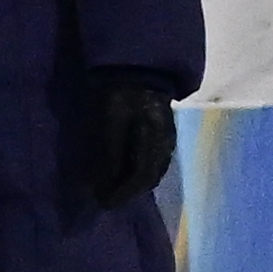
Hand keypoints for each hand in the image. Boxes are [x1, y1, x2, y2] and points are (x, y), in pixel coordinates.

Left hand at [66, 71, 177, 209]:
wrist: (139, 69)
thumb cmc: (120, 93)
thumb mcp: (110, 119)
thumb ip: (110, 150)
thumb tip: (105, 180)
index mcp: (155, 139)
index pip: (142, 176)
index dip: (123, 192)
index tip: (104, 202)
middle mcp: (166, 143)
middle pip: (150, 177)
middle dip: (128, 192)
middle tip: (106, 200)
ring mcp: (168, 139)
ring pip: (153, 171)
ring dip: (134, 184)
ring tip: (114, 191)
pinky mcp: (164, 134)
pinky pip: (154, 161)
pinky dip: (139, 172)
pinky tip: (126, 173)